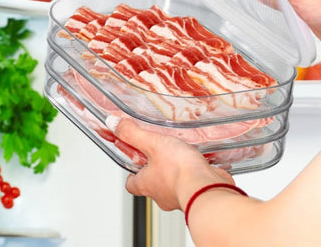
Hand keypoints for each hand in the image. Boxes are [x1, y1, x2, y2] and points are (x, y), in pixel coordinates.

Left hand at [107, 116, 233, 210]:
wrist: (208, 188)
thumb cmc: (180, 171)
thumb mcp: (152, 144)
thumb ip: (132, 134)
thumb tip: (112, 123)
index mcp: (146, 183)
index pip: (131, 184)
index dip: (130, 173)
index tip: (132, 161)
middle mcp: (161, 195)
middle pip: (152, 184)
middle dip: (155, 170)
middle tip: (158, 154)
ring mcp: (180, 197)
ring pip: (173, 184)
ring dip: (175, 172)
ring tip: (180, 155)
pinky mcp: (197, 195)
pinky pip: (192, 184)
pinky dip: (193, 175)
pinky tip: (198, 163)